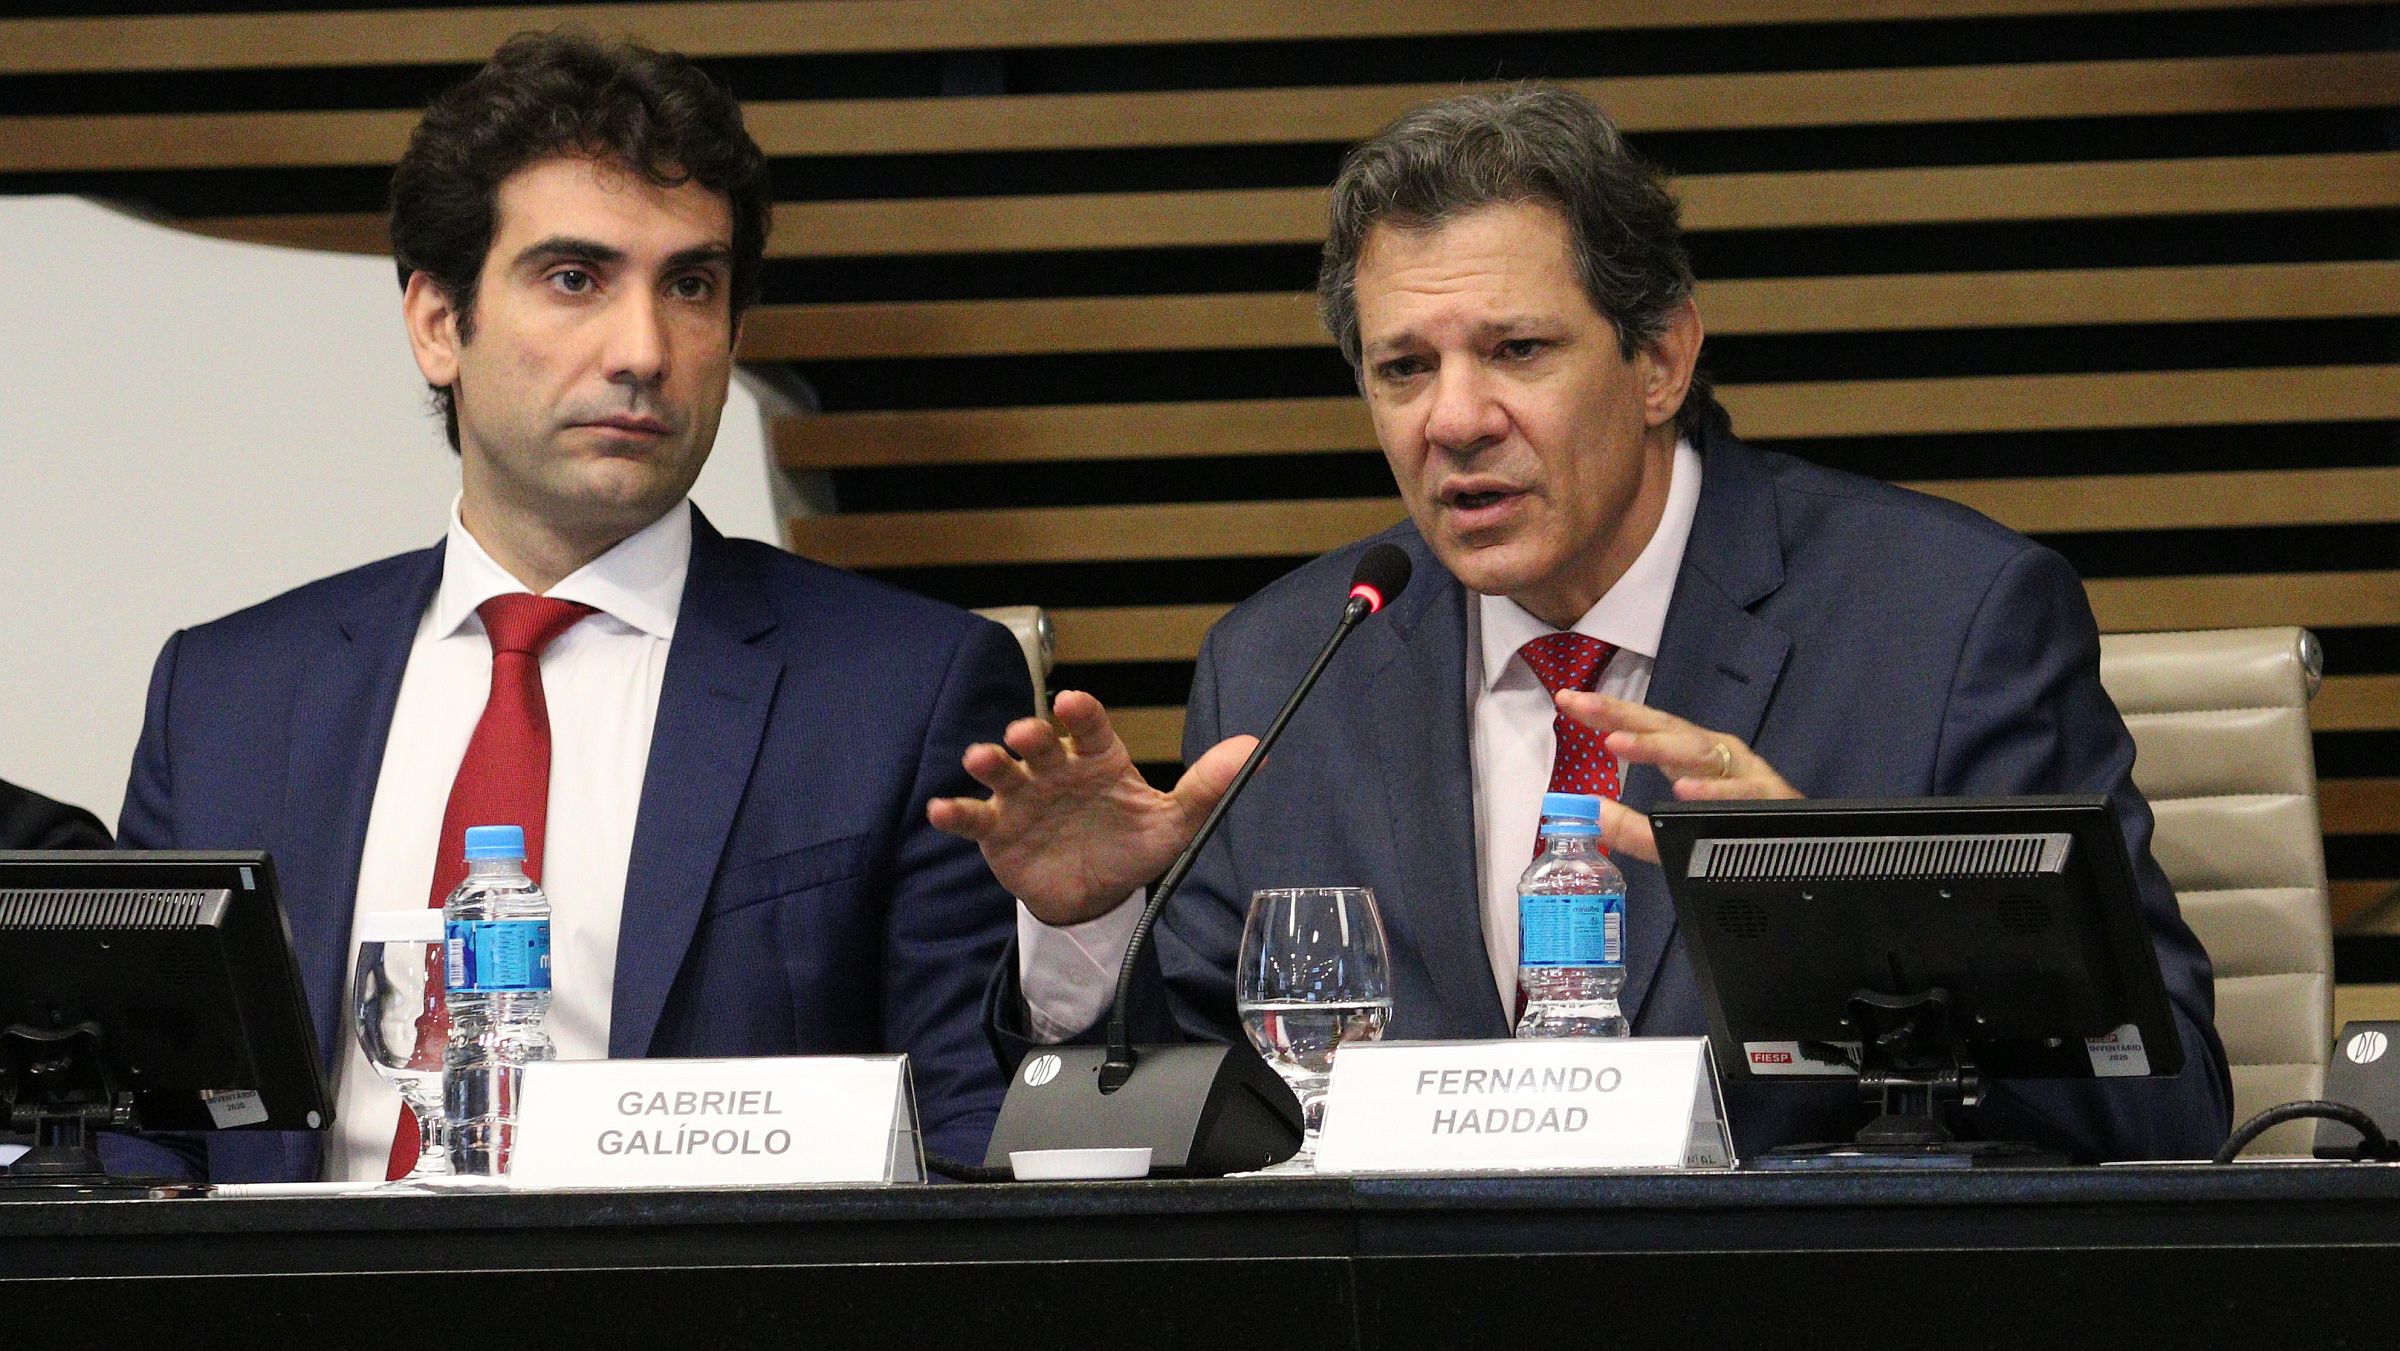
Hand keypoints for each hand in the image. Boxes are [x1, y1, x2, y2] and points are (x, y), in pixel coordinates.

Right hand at [928, 690, 1257, 925]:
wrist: (1094, 896)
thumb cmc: (1131, 845)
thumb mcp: (1174, 822)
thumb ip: (1208, 786)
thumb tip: (1255, 749)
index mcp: (1097, 758)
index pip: (1089, 728)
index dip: (1081, 715)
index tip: (1074, 703)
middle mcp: (1056, 769)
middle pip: (1040, 745)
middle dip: (1031, 736)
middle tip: (1026, 734)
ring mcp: (1023, 797)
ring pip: (1002, 772)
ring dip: (989, 762)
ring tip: (979, 759)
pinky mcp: (997, 830)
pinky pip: (973, 818)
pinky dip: (955, 811)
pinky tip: (941, 809)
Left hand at [1551, 690, 1800, 863]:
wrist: (1806, 860)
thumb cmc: (1736, 838)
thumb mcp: (1673, 837)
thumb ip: (1630, 828)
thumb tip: (1584, 812)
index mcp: (1694, 759)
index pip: (1645, 728)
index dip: (1608, 712)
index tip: (1567, 700)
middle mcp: (1717, 757)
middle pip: (1667, 728)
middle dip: (1624, 715)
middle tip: (1583, 706)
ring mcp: (1745, 774)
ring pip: (1699, 752)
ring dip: (1657, 747)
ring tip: (1618, 743)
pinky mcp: (1769, 800)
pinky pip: (1739, 792)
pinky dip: (1711, 792)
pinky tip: (1682, 791)